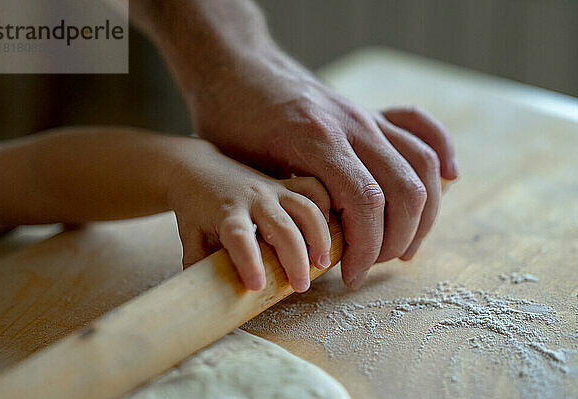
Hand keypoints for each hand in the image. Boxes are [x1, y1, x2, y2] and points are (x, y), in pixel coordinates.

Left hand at [168, 139, 330, 292]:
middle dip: (294, 258)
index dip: (249, 261)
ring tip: (323, 263)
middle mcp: (252, 199)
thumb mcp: (191, 239)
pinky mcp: (284, 184)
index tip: (257, 287)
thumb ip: (201, 268)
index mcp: (226, 214)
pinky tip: (332, 229)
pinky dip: (326, 206)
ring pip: (304, 208)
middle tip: (301, 286)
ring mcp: (272, 189)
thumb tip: (210, 303)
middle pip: (280, 226)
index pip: (238, 236)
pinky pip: (312, 188)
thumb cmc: (195, 210)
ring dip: (318, 236)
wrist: (197, 169)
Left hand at [189, 52, 457, 288]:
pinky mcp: (369, 112)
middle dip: (396, 241)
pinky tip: (447, 179)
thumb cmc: (229, 119)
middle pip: (406, 190)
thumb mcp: (243, 167)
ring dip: (422, 213)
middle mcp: (351, 125)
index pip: (366, 204)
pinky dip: (441, 154)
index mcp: (316, 139)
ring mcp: (365, 115)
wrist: (235, 67)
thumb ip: (283, 202)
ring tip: (402, 246)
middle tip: (370, 266)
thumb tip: (308, 251)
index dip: (367, 250)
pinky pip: (420, 128)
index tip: (348, 276)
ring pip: (421, 165)